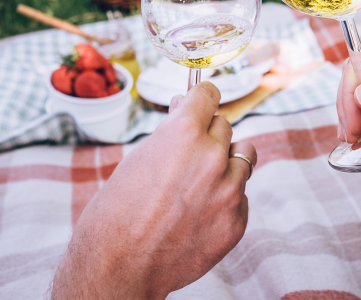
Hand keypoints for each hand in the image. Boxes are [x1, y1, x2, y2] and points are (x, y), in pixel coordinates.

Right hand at [52, 82, 256, 298]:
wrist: (119, 266)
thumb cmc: (117, 211)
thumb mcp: (139, 158)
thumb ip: (170, 132)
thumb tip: (186, 106)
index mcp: (184, 134)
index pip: (208, 95)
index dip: (202, 98)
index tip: (202, 101)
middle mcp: (212, 156)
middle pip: (224, 126)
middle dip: (208, 135)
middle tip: (187, 156)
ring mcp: (229, 190)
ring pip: (243, 156)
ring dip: (225, 163)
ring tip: (198, 184)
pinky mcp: (237, 219)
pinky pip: (242, 195)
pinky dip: (226, 198)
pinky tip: (200, 213)